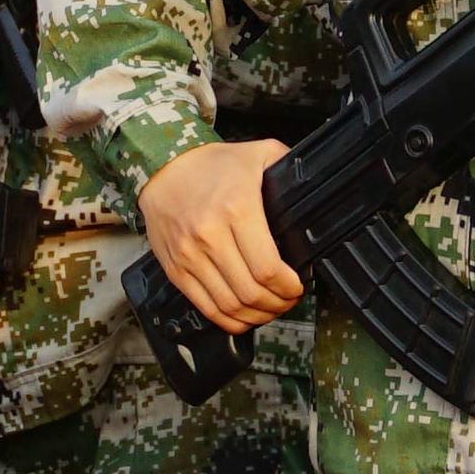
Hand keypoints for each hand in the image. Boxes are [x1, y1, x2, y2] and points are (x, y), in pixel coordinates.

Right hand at [143, 136, 300, 329]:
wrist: (162, 169)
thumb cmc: (211, 164)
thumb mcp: (257, 153)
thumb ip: (287, 166)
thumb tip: (312, 188)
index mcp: (237, 209)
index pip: (267, 268)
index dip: (288, 287)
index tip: (297, 286)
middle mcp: (210, 236)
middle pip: (250, 292)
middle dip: (277, 304)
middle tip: (288, 299)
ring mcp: (190, 256)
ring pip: (229, 305)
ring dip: (256, 315)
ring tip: (269, 308)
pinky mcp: (176, 270)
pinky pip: (205, 307)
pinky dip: (228, 320)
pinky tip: (243, 316)